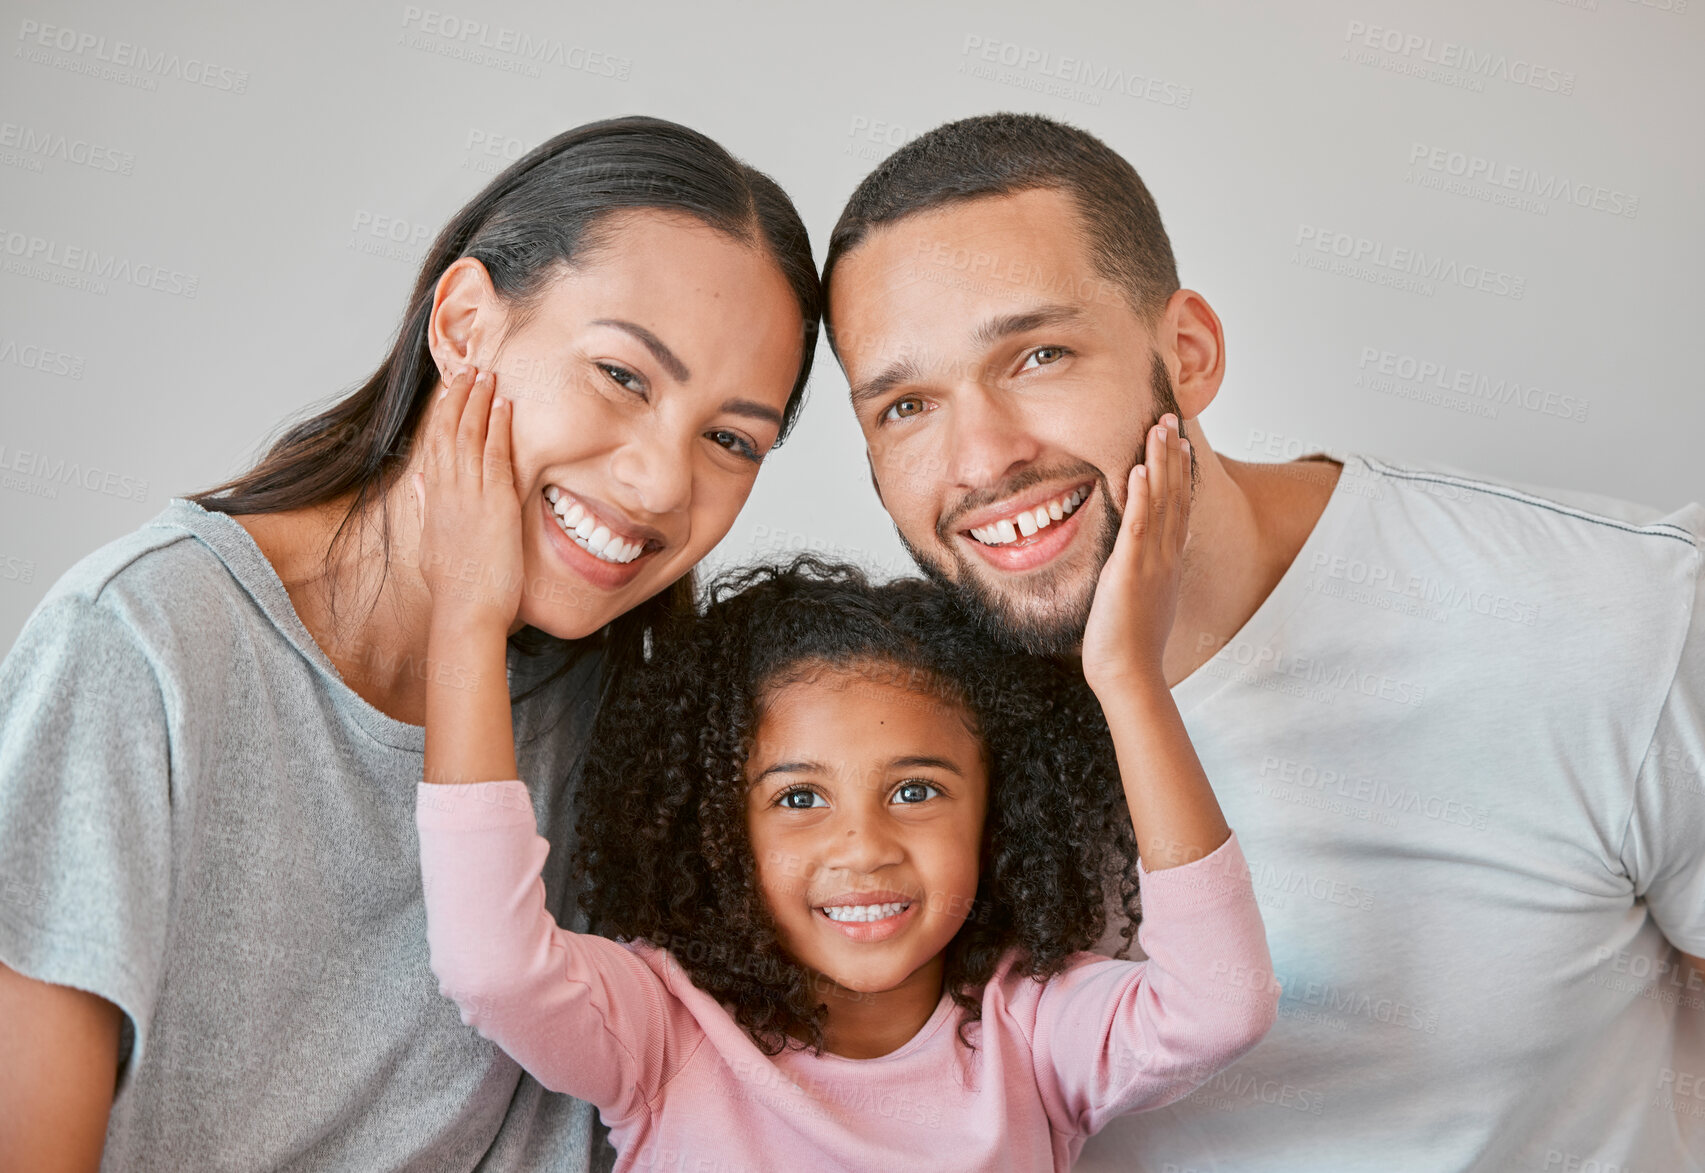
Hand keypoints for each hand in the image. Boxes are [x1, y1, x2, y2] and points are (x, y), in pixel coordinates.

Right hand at [412, 366, 523, 633]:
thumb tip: (419, 482)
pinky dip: (498, 427)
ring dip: (478, 402)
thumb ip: (426, 508)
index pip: (435, 445)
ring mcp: (469, 495)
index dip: (443, 414)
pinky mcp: (495, 503)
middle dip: (458, 397)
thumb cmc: (454, 587)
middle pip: (449, 432)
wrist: (464, 613)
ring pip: (470, 436)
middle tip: (467, 367)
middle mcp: (446, 492)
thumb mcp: (432, 543)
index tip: (450, 389)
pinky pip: (496, 456)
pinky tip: (504, 405)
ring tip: (485, 373)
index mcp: (433, 500)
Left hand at [1080, 414, 1191, 695]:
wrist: (1129, 673)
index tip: (1178, 442)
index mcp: (1166, 562)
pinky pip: (1138, 527)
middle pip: (1174, 496)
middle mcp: (1165, 556)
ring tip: (1158, 428)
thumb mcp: (1139, 599)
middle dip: (1172, 455)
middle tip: (1170, 419)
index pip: (1176, 507)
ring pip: (1160, 503)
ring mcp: (1151, 562)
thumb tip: (1132, 562)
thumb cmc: (1127, 644)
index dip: (1178, 472)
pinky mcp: (1131, 572)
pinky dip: (1139, 497)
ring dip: (1159, 463)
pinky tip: (1137, 469)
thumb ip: (1139, 574)